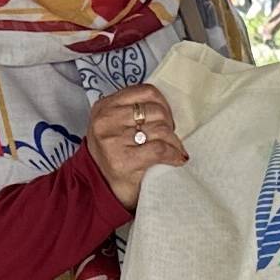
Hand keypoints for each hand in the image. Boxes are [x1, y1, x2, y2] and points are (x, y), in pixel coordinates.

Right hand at [87, 85, 185, 209]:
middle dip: (169, 125)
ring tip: (174, 149)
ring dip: (174, 141)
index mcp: (104, 106)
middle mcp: (105, 120)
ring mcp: (113, 140)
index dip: (163, 104)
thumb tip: (168, 110)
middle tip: (169, 138)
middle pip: (155, 111)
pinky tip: (177, 159)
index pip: (145, 91)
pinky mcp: (123, 160)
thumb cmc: (114, 155)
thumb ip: (133, 112)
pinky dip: (174, 154)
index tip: (166, 118)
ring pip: (160, 129)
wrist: (101, 188)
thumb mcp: (115, 125)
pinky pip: (160, 149)